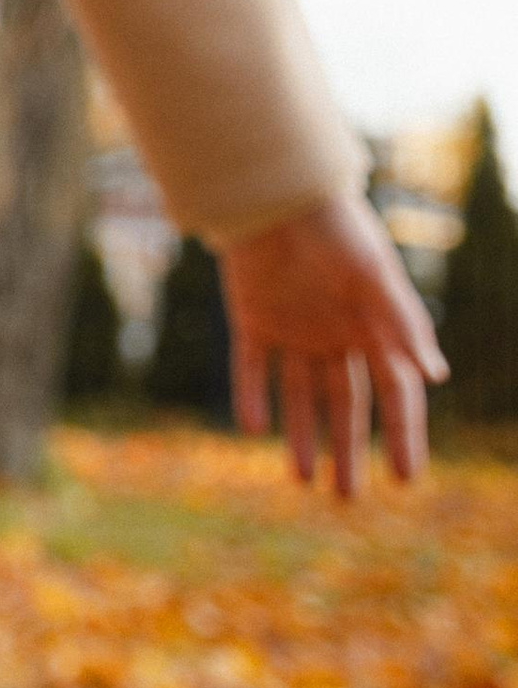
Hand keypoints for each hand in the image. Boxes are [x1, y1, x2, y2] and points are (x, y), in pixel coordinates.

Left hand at [221, 191, 444, 493]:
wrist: (272, 188)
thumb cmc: (334, 226)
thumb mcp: (373, 273)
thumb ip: (402, 323)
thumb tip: (435, 377)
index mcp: (373, 326)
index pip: (394, 392)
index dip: (402, 434)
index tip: (405, 479)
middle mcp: (336, 333)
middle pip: (345, 404)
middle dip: (348, 450)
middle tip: (346, 499)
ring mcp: (293, 327)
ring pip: (299, 394)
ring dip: (300, 435)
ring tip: (302, 480)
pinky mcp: (251, 317)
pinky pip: (251, 366)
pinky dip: (251, 396)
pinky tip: (253, 429)